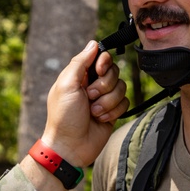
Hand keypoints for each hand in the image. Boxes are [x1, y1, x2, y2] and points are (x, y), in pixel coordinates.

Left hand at [41, 41, 128, 167]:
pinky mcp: (112, 112)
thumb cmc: (64, 116)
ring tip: (93, 112)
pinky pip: (125, 103)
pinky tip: (100, 119)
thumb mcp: (67, 85)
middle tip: (89, 97)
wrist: (71, 146)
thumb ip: (80, 62)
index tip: (98, 71)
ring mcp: (103, 98)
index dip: (103, 62)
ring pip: (121, 87)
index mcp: (79, 75)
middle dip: (104, 86)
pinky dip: (113, 111)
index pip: (100, 57)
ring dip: (107, 102)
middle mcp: (92, 84)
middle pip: (113, 71)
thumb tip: (93, 43)